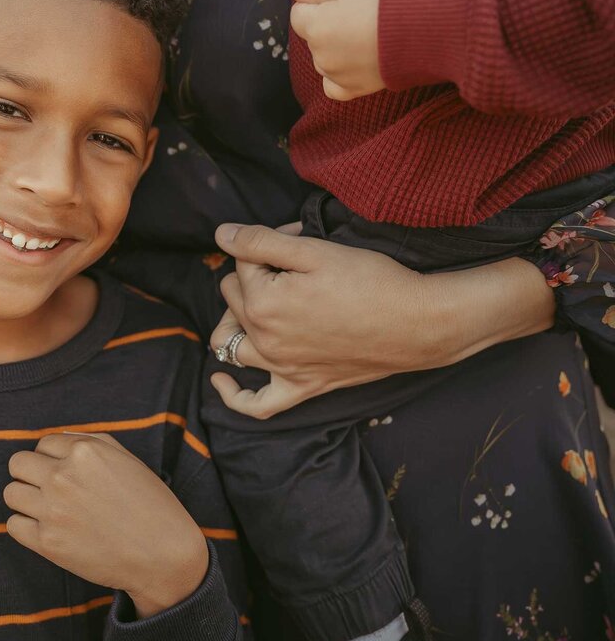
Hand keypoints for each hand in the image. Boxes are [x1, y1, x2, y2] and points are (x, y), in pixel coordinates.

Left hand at [5, 433, 207, 616]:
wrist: (163, 555)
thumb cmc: (150, 505)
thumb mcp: (127, 459)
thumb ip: (90, 443)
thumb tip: (57, 441)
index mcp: (84, 451)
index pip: (43, 444)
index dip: (53, 459)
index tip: (67, 475)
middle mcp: (63, 476)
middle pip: (18, 464)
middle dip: (31, 474)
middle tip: (50, 490)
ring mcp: (52, 510)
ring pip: (11, 493)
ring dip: (26, 499)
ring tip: (49, 510)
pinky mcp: (47, 542)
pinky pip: (14, 525)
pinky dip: (26, 526)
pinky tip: (47, 529)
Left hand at [207, 222, 553, 417]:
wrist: (418, 323)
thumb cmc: (371, 281)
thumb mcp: (314, 251)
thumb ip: (261, 242)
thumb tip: (221, 236)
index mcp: (262, 303)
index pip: (242, 261)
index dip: (269, 241)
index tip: (300, 236)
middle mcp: (265, 340)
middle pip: (233, 298)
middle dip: (254, 273)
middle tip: (294, 262)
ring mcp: (282, 368)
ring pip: (231, 343)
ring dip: (234, 321)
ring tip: (256, 302)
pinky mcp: (302, 387)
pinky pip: (257, 404)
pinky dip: (235, 396)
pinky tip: (222, 382)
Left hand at [286, 0, 383, 98]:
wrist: (418, 33)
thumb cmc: (382, 5)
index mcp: (315, 27)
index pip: (298, 14)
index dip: (317, 4)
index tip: (340, 1)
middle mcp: (319, 55)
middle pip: (312, 37)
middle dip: (326, 27)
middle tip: (356, 17)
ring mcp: (334, 74)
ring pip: (322, 60)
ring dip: (334, 50)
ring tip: (363, 37)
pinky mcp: (352, 90)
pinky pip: (333, 88)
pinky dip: (338, 78)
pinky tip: (353, 64)